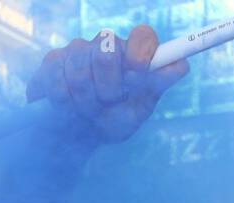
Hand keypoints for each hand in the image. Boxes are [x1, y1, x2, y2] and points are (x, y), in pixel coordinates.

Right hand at [26, 25, 187, 144]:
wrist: (76, 134)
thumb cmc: (112, 120)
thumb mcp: (138, 110)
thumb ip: (156, 86)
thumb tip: (181, 66)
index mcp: (133, 55)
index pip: (143, 36)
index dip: (141, 50)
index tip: (137, 70)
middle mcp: (107, 46)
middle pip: (107, 51)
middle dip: (108, 87)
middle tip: (107, 103)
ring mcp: (78, 50)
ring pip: (80, 70)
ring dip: (85, 101)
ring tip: (87, 111)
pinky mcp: (52, 62)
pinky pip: (57, 81)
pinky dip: (64, 102)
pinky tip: (67, 107)